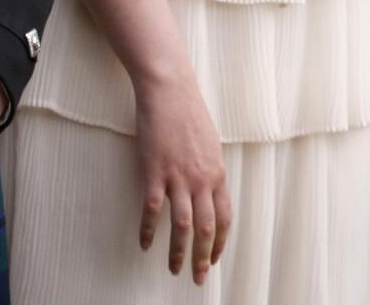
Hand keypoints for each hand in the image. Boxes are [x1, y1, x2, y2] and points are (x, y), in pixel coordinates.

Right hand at [134, 73, 231, 283]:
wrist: (170, 90)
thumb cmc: (190, 114)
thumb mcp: (210, 143)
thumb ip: (210, 169)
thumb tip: (211, 189)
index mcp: (217, 172)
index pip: (224, 217)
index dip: (219, 242)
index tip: (213, 259)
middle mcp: (202, 178)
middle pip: (206, 227)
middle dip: (202, 257)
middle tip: (197, 278)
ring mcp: (178, 176)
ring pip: (182, 225)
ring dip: (178, 252)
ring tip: (173, 270)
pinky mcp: (154, 172)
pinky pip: (152, 210)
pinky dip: (148, 230)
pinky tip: (145, 245)